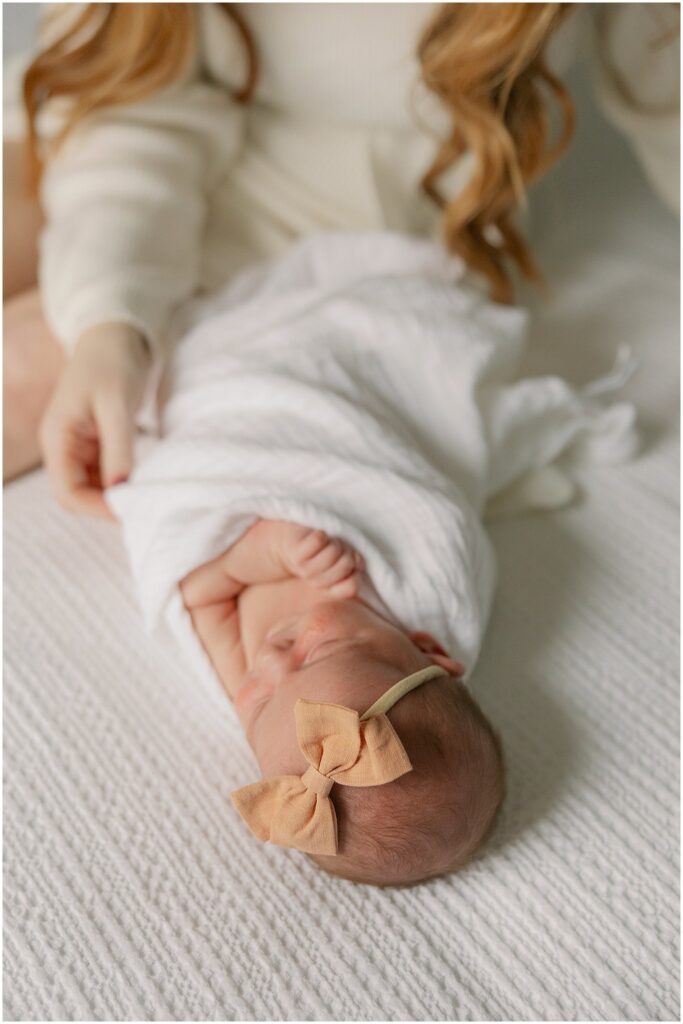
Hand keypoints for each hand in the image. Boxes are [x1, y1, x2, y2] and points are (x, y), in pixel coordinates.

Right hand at [39, 322, 150, 517]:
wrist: (115, 334)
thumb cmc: (112, 362)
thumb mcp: (116, 405)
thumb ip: (118, 450)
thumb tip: (119, 493)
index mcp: (58, 439)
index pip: (68, 493)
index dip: (98, 508)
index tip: (133, 509)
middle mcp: (63, 447)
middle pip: (78, 495)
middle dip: (107, 505)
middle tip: (145, 505)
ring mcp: (78, 447)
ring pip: (93, 487)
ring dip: (117, 494)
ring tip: (149, 493)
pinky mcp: (95, 443)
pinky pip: (105, 473)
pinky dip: (123, 480)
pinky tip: (145, 478)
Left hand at [282, 526, 364, 598]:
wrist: (291, 540)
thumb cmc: (321, 550)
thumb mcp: (342, 559)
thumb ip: (354, 565)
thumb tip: (357, 561)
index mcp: (329, 588)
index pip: (352, 586)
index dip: (355, 570)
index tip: (349, 559)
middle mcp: (315, 582)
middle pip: (346, 565)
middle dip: (345, 552)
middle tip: (336, 548)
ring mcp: (303, 568)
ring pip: (333, 551)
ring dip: (333, 542)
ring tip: (327, 542)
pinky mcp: (294, 551)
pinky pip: (318, 540)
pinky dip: (321, 535)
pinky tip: (316, 535)